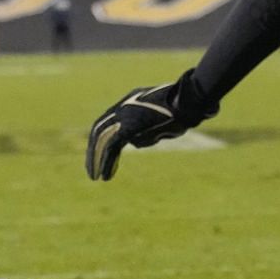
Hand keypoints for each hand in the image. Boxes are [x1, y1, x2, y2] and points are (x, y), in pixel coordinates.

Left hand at [85, 70, 218, 181]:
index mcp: (130, 102)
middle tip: (91, 168)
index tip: (100, 153)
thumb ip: (146, 130)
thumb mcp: (161, 120)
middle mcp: (123, 107)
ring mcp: (124, 115)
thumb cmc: (183, 109)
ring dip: (96, 160)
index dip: (101, 138)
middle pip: (100, 130)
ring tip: (94, 177)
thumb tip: (135, 142)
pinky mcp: (128, 127)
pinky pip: (111, 148)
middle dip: (93, 150)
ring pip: (102, 140)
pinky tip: (104, 177)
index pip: (108, 121)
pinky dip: (106, 163)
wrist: (188, 101)